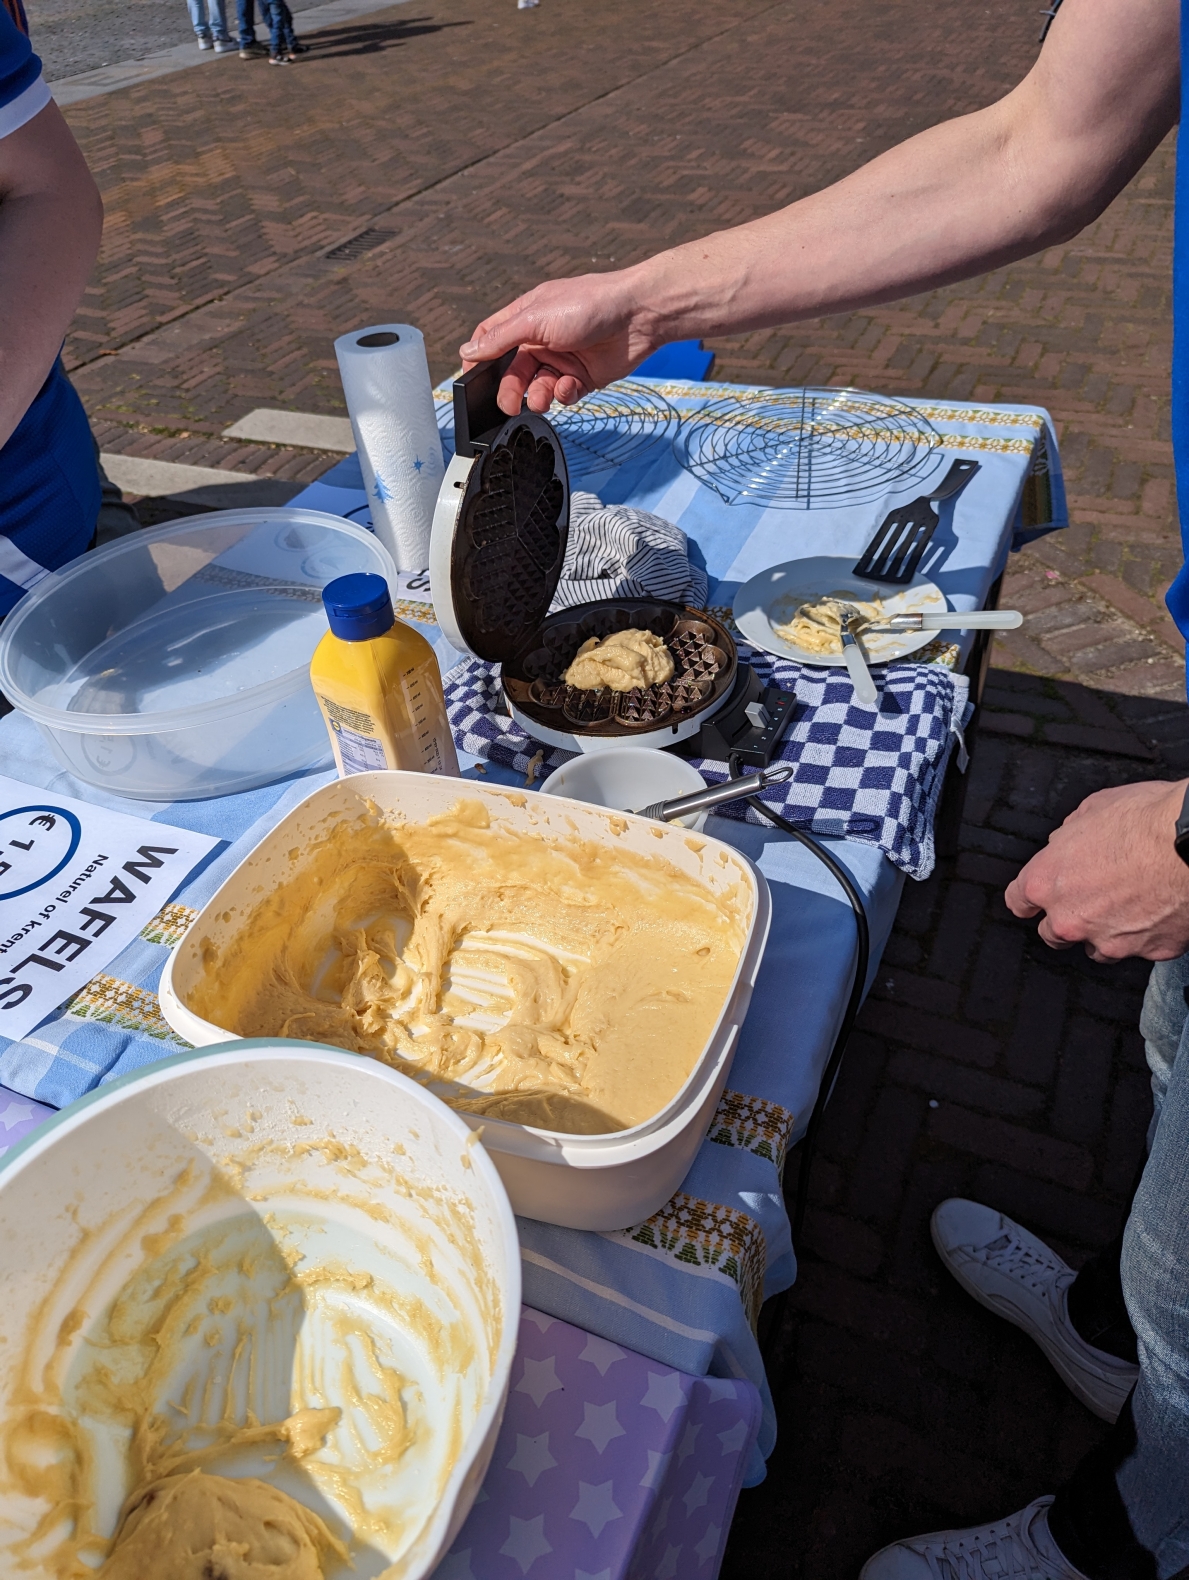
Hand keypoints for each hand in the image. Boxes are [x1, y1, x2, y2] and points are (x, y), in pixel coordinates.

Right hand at [459, 267, 661, 414]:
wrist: (638, 316)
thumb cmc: (588, 304)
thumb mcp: (535, 318)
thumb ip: (500, 338)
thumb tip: (468, 350)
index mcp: (526, 318)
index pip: (491, 339)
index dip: (479, 359)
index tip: (472, 380)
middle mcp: (542, 339)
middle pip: (513, 372)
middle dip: (510, 390)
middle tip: (510, 405)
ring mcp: (562, 359)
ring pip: (537, 387)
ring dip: (538, 395)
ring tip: (545, 396)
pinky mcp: (583, 377)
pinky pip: (564, 394)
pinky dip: (564, 394)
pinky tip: (570, 385)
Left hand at [1004, 779, 1188, 961]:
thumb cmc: (1146, 821)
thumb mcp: (1091, 810)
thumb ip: (1069, 836)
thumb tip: (1068, 841)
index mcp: (1048, 882)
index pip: (1018, 901)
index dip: (1027, 898)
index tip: (1032, 899)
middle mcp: (1071, 919)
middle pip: (1052, 933)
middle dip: (1065, 918)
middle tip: (1089, 898)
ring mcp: (1110, 940)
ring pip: (1096, 948)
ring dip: (1104, 931)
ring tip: (1127, 906)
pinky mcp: (1150, 951)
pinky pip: (1140, 948)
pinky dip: (1146, 934)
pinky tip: (1157, 910)